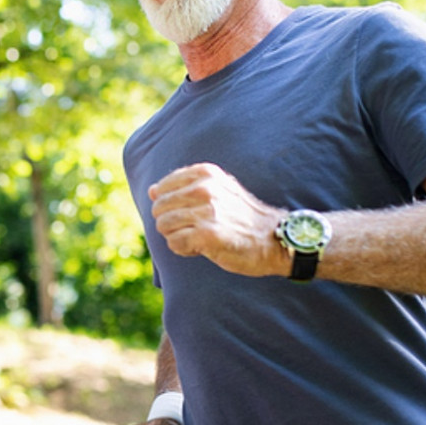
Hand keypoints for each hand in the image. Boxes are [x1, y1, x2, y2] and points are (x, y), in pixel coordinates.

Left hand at [150, 163, 286, 276]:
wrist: (274, 238)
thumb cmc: (241, 217)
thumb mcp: (217, 191)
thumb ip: (183, 188)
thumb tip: (151, 191)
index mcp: (205, 174)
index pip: (162, 188)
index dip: (171, 206)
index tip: (192, 213)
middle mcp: (205, 189)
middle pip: (159, 208)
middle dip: (172, 223)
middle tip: (196, 229)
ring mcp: (206, 212)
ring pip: (163, 226)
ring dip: (177, 237)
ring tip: (199, 238)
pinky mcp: (207, 235)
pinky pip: (174, 243)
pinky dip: (184, 249)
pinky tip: (201, 248)